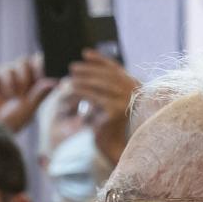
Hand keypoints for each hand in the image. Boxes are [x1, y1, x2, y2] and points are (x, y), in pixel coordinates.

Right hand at [0, 52, 55, 133]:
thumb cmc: (11, 121)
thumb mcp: (29, 108)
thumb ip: (40, 94)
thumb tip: (55, 81)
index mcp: (33, 89)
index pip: (41, 70)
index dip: (43, 66)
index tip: (44, 69)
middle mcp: (21, 81)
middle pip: (31, 61)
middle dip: (32, 71)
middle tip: (29, 85)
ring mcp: (9, 77)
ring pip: (21, 62)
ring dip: (21, 78)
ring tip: (15, 95)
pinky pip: (7, 68)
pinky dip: (9, 81)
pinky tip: (5, 94)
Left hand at [66, 51, 140, 167]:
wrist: (113, 148)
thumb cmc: (106, 125)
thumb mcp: (104, 101)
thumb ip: (101, 86)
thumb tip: (83, 66)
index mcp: (134, 85)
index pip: (115, 68)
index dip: (100, 59)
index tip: (85, 53)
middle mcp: (133, 90)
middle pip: (106, 74)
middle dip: (88, 69)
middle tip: (72, 67)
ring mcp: (125, 99)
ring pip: (99, 84)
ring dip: (81, 80)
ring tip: (68, 79)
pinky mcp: (114, 110)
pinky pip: (93, 96)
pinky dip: (79, 92)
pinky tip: (69, 91)